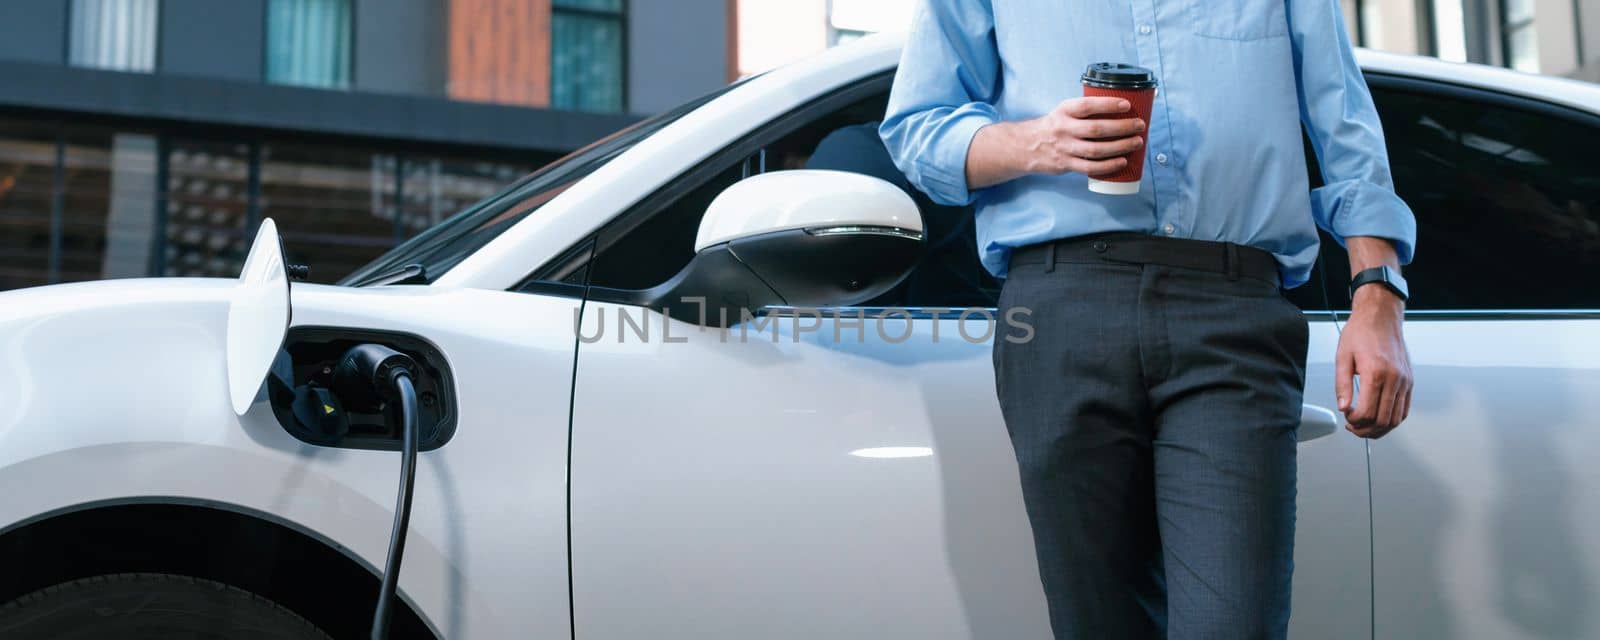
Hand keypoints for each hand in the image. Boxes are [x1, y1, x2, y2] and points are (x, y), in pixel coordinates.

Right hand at [964, 97, 1145, 188]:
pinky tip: (1122, 161)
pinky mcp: (1066, 164)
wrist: (1026, 146)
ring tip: (1136, 142)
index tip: (1127, 105)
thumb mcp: (1064, 111)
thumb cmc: (1053, 126)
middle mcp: (1064, 129)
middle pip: (1097, 129)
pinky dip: (1108, 165)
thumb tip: (1119, 110)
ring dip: (1120, 147)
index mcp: (1064, 111)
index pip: (1088, 106)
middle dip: (1122, 128)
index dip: (1108, 105)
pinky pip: (1090, 167)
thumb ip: (1085, 111)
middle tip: (1140, 126)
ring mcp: (1065, 148)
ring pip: (1096, 149)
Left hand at [1336, 285, 1412, 437]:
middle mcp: (1395, 378)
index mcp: (1376, 373)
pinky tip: (1379, 418)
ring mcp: (1405, 381)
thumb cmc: (1361, 333)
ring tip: (1364, 426)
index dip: (1354, 421)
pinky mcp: (1409, 381)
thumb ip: (1342, 385)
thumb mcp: (1343, 357)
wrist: (1381, 317)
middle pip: (1383, 420)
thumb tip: (1343, 407)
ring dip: (1379, 429)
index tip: (1346, 418)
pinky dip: (1392, 420)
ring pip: (1396, 419)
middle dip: (1365, 430)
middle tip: (1353, 427)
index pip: (1367, 412)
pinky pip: (1404, 409)